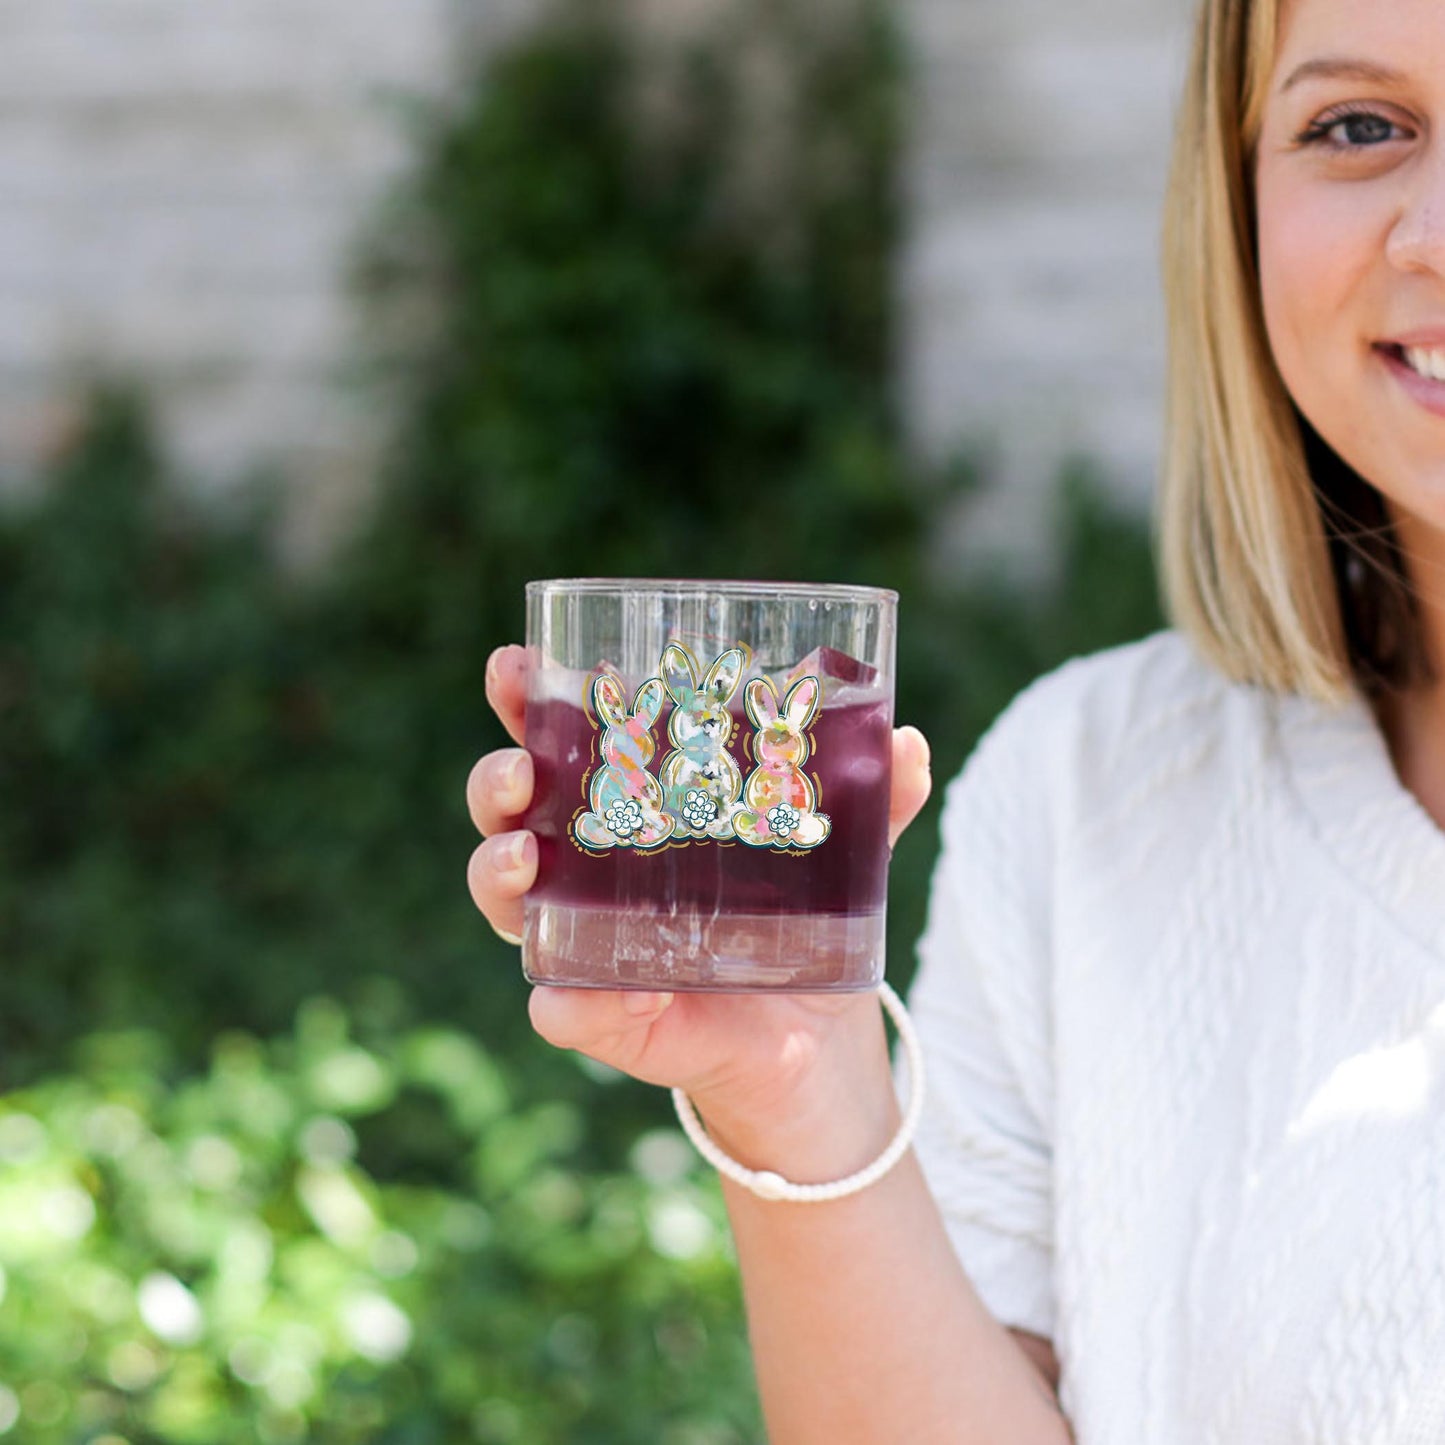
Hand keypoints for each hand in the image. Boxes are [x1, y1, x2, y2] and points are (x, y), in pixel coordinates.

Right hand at [467, 643, 932, 1169]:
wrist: (816, 1039)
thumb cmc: (805, 922)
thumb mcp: (844, 853)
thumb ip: (876, 800)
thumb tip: (906, 741)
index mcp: (633, 805)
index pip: (561, 739)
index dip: (525, 699)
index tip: (514, 663)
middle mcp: (589, 866)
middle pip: (510, 809)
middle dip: (496, 779)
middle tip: (519, 769)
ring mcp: (586, 940)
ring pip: (505, 900)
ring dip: (496, 873)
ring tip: (525, 858)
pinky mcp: (604, 1016)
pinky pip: (559, 1009)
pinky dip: (562, 1003)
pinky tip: (575, 997)